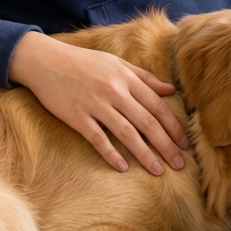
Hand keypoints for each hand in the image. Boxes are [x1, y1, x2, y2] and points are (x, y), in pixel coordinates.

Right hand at [8, 31, 189, 174]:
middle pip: (146, 122)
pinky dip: (111, 154)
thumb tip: (170, 90)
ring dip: (145, 154)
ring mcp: (95, 104)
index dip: (173, 126)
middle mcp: (114, 91)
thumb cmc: (83, 62)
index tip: (184, 143)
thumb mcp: (116, 62)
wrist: (45, 60)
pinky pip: (98, 139)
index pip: (157, 106)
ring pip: (127, 134)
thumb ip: (144, 77)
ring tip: (158, 170)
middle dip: (166, 145)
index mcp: (126, 78)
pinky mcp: (77, 117)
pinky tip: (123, 168)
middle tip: (179, 164)